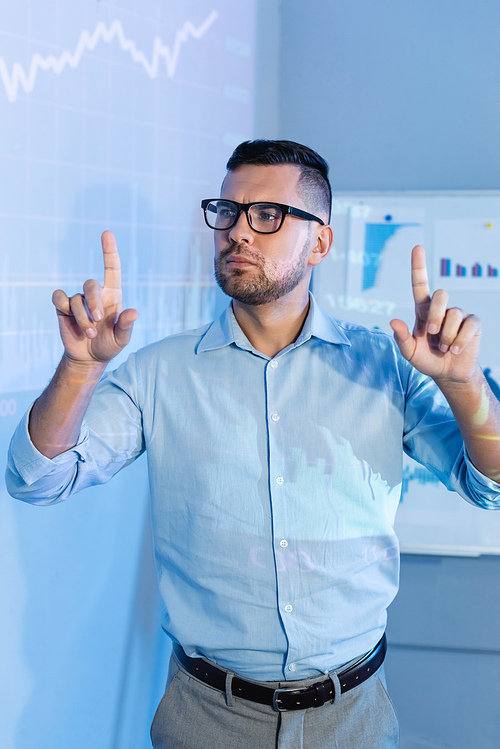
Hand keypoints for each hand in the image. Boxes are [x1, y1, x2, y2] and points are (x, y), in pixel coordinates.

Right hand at [52, 231, 137, 365]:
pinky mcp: (62, 307)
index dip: (109, 251)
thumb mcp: (121, 339)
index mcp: (112, 295)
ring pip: (76, 299)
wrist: (89, 358)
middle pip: (90, 285)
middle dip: (93, 303)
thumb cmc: (108, 345)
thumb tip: (134, 312)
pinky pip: (59, 298)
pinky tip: (69, 319)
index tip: (106, 233)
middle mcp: (95, 294)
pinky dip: (64, 308)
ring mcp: (78, 300)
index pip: (112, 268)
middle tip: (97, 320)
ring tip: (89, 334)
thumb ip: (127, 326)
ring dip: (82, 318)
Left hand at [390, 245, 480, 383]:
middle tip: (431, 333)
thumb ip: (401, 338)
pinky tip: (455, 349)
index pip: (420, 284)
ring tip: (444, 349)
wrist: (449, 374)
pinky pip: (468, 325)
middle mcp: (441, 309)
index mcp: (423, 311)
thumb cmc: (427, 360)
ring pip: (454, 314)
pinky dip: (460, 340)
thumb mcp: (410, 353)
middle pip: (441, 294)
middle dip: (436, 314)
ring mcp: (458, 315)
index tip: (417, 248)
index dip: (419, 266)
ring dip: (447, 335)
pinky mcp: (473, 324)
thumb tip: (393, 321)